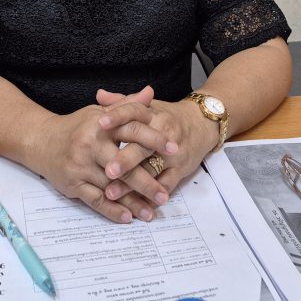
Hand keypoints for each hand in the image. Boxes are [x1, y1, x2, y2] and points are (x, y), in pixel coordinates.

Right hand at [28, 87, 176, 223]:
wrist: (41, 141)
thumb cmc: (76, 126)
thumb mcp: (100, 113)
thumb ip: (127, 105)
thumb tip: (151, 92)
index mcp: (101, 124)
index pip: (132, 130)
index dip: (154, 139)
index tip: (174, 150)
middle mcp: (90, 144)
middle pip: (124, 164)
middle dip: (146, 181)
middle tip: (165, 195)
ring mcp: (80, 166)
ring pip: (112, 187)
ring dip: (132, 201)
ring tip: (151, 212)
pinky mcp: (72, 184)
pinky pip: (95, 200)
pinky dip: (112, 210)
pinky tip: (128, 217)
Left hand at [96, 91, 218, 203]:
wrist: (202, 124)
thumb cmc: (169, 117)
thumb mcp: (149, 106)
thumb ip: (122, 102)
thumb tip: (99, 95)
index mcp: (153, 114)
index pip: (134, 112)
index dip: (117, 116)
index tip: (100, 124)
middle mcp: (163, 132)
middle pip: (142, 146)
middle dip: (125, 160)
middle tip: (107, 170)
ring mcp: (173, 153)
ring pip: (151, 170)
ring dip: (132, 185)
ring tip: (112, 193)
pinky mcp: (181, 170)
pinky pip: (165, 185)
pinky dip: (151, 196)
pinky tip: (135, 205)